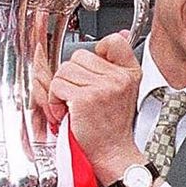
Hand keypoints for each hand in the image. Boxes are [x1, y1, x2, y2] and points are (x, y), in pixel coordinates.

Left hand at [46, 31, 141, 179]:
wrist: (113, 152)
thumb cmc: (113, 125)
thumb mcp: (125, 89)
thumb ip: (118, 63)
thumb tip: (119, 34)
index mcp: (130, 72)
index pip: (113, 41)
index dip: (97, 51)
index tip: (93, 69)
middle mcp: (119, 78)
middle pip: (78, 56)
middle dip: (72, 75)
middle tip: (78, 95)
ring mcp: (102, 87)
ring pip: (65, 70)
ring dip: (61, 88)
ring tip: (72, 105)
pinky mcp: (85, 98)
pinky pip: (58, 85)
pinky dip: (55, 100)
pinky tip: (66, 111)